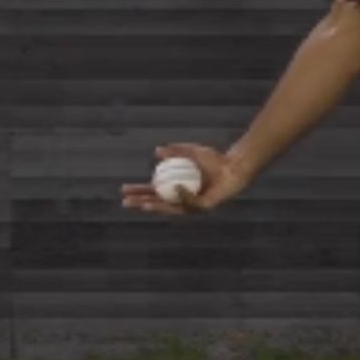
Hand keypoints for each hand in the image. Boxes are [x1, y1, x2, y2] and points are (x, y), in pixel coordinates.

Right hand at [119, 143, 252, 216]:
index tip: (124, 189)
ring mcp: (194, 204)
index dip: (139, 191)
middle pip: (159, 203)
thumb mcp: (192, 151)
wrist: (235, 165)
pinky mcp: (205, 206)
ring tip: (143, 204)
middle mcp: (184, 198)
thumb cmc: (216, 159)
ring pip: (172, 208)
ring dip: (157, 206)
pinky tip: (176, 188)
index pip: (154, 191)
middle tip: (126, 202)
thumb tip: (156, 151)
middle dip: (141, 203)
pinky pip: (191, 202)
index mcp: (178, 187)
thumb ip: (176, 151)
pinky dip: (183, 195)